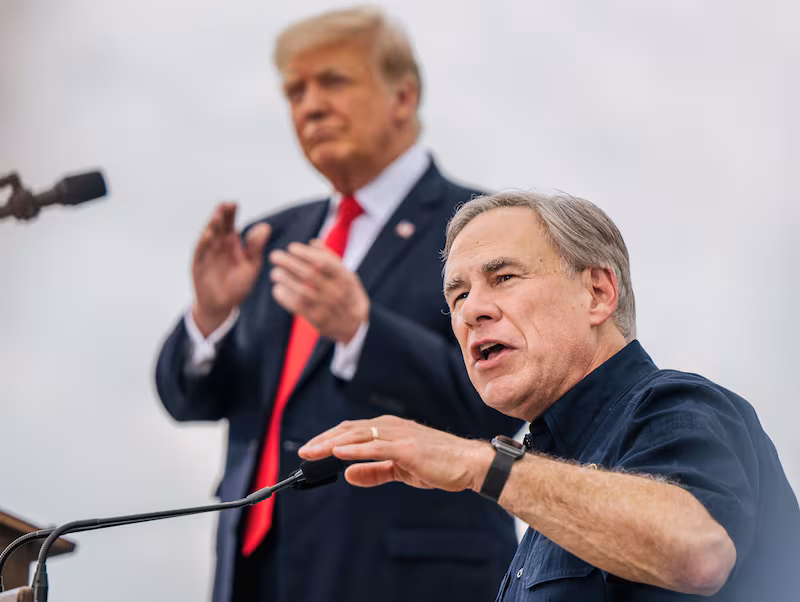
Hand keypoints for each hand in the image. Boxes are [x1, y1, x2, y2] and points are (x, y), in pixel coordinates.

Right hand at [192, 202, 269, 334]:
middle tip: (225, 205)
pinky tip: (209, 235)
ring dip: (212, 227)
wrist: (222, 305)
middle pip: (218, 227)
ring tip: (218, 216)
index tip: (234, 204)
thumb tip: (265, 227)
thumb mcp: (251, 265)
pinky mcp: (199, 266)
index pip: (229, 224)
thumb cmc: (237, 284)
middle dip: (221, 216)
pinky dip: (204, 244)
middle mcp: (217, 245)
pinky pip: (201, 253)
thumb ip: (256, 247)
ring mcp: (206, 255)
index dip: (230, 214)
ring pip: (208, 237)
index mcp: (230, 243)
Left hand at [269, 239, 369, 342]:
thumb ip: (330, 259)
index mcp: (344, 278)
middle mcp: (336, 292)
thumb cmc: (347, 294)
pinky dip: (285, 297)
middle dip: (289, 263)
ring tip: (275, 272)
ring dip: (285, 279)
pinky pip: (297, 306)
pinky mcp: (317, 319)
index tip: (291, 247)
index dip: (305, 253)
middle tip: (275, 256)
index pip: (323, 262)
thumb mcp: (347, 275)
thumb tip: (312, 243)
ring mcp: (326, 307)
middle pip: (309, 275)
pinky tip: (278, 289)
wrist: (354, 326)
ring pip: (301, 290)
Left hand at [298, 415, 493, 491]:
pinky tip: (339, 453)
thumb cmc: (438, 464)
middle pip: (349, 430)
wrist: (469, 464)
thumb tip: (347, 474)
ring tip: (312, 452)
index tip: (311, 450)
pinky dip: (355, 449)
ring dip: (332, 443)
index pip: (352, 431)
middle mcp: (391, 427)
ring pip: (358, 435)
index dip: (329, 439)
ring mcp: (399, 435)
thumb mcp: (399, 470)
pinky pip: (376, 447)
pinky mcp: (407, 448)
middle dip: (324, 440)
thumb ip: (373, 471)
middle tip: (303, 452)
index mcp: (389, 429)